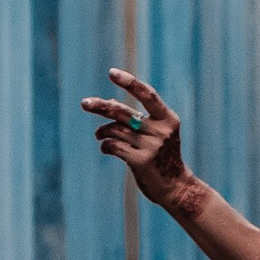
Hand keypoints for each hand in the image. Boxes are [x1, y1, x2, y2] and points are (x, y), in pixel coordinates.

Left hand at [83, 67, 189, 205]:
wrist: (175, 187)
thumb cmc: (161, 156)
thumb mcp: (156, 133)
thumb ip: (135, 118)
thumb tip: (108, 103)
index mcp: (168, 119)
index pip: (147, 95)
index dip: (129, 83)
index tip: (112, 73)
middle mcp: (161, 131)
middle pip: (124, 113)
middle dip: (102, 107)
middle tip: (84, 103)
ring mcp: (152, 147)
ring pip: (116, 130)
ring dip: (103, 131)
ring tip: (100, 134)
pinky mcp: (141, 161)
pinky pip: (114, 146)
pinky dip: (105, 145)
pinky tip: (106, 147)